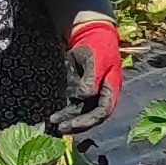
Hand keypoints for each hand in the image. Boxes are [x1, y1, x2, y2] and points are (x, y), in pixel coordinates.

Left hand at [55, 16, 125, 137]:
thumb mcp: (95, 60)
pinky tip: (54, 118)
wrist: (90, 35)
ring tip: (55, 125)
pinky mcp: (80, 91)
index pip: (103, 110)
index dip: (89, 120)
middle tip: (61, 129)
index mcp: (111, 88)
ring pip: (82, 113)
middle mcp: (102, 94)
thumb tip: (84, 97)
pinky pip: (74, 106)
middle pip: (93, 116)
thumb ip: (91, 79)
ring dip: (70, 121)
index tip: (73, 124)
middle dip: (78, 124)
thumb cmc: (96, 46)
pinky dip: (65, 113)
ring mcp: (91, 94)